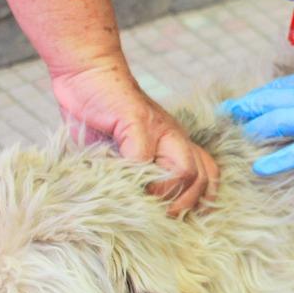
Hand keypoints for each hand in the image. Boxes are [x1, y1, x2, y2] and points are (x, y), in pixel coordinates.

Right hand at [50, 57, 217, 215]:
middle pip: (199, 176)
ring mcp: (157, 127)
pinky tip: (125, 185)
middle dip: (184, 204)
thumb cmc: (101, 115)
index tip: (182, 219)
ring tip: (147, 206)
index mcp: (174, 142)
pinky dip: (138, 175)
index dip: (201, 200)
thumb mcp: (120, 149)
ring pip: (184, 170)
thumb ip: (131, 171)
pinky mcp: (135, 119)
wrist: (86, 72)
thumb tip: (134, 207)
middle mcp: (173, 135)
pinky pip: (145, 156)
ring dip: (166, 194)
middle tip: (162, 219)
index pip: (207, 174)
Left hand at [221, 42, 293, 175]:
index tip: (236, 103)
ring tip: (232, 141)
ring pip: (279, 124)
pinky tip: (260, 168)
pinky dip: (280, 159)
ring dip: (255, 131)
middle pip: (272, 104)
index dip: (257, 97)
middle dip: (247, 112)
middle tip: (224, 119)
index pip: (279, 90)